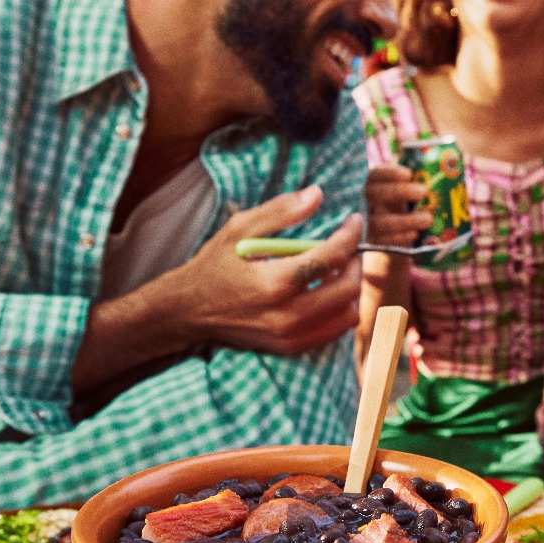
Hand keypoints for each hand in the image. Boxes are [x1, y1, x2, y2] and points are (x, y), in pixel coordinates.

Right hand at [168, 186, 363, 354]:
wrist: (188, 312)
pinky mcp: (290, 348)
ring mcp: (290, 337)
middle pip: (347, 288)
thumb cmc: (214, 266)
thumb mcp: (239, 230)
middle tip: (347, 246)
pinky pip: (334, 331)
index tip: (353, 221)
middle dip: (355, 261)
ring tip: (336, 269)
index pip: (331, 257)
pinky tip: (326, 291)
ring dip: (351, 288)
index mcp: (275, 282)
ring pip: (348, 314)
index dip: (350, 235)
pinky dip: (340, 310)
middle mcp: (287, 315)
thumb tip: (317, 194)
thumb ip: (280, 211)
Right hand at [364, 164, 432, 249]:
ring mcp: (365, 223)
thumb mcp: (408, 188)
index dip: (389, 173)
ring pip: (377, 222)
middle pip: (374, 194)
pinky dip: (399, 238)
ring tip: (428, 219)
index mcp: (372, 185)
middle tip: (423, 192)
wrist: (398, 234)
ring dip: (404, 220)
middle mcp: (364, 202)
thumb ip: (417, 175)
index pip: (374, 174)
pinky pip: (382, 242)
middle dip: (398, 192)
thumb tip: (434, 154)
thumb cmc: (406, 203)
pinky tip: (415, 234)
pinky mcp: (371, 243)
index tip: (409, 173)